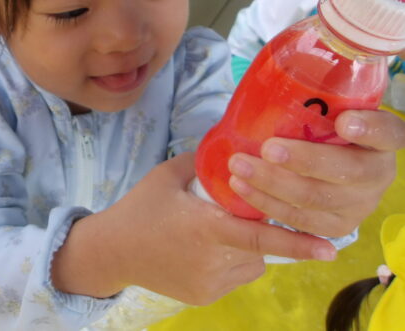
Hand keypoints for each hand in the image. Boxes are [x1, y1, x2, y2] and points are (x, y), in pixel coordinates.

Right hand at [52, 152, 337, 305]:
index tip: (329, 248)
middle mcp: (212, 260)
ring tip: (213, 231)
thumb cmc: (140, 208)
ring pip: (250, 264)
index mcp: (205, 227)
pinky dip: (230, 262)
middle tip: (241, 212)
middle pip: (258, 248)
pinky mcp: (205, 297)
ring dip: (245, 247)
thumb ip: (205, 161)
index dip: (297, 243)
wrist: (112, 251)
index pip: (260, 238)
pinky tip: (203, 249)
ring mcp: (210, 283)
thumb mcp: (168, 175)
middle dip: (259, 230)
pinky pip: (234, 277)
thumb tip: (236, 144)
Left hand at [227, 109, 403, 237]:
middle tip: (267, 148)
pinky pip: (300, 219)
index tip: (344, 121)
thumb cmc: (318, 128)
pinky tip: (241, 187)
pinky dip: (267, 203)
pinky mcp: (337, 226)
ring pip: (317, 198)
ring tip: (239, 165)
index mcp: (383, 139)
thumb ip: (315, 98)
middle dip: (304, 160)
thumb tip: (275, 74)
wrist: (322, 170)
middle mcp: (378, 173)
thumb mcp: (326, 109)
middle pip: (348, 171)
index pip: (388, 132)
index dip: (370, 128)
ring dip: (273, 182)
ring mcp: (360, 204)